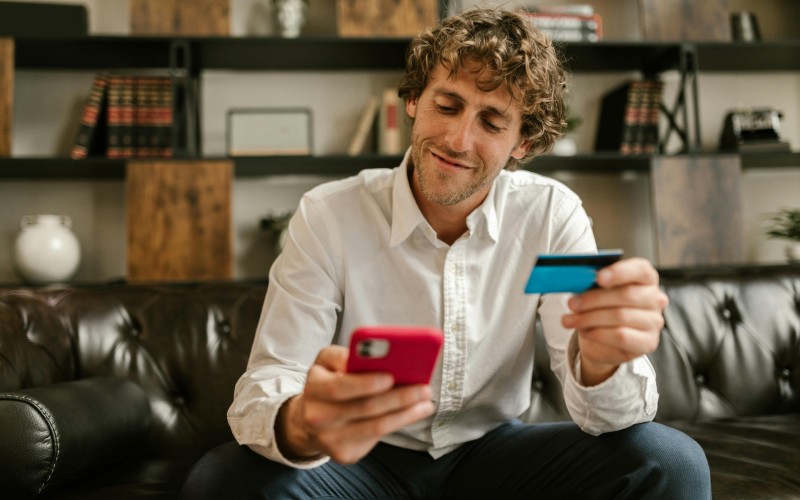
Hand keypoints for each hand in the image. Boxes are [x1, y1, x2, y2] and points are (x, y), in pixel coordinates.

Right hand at [275, 345, 434, 463]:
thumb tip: (370, 356)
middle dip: (399, 398)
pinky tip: (412, 414)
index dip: (366, 383)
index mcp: (314, 388)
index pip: (340, 387)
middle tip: (424, 389)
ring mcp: (330, 440)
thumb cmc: (326, 382)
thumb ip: (343, 355)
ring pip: (376, 427)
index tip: (391, 376)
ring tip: (426, 403)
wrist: (308, 420)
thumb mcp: (326, 362)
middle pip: (365, 408)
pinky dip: (398, 424)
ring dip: (406, 414)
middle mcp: (318, 417)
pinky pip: (376, 438)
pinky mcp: (344, 454)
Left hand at [561, 257, 668, 385]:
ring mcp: (654, 322)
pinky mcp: (648, 343)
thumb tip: (576, 278)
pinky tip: (585, 332)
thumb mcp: (594, 291)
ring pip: (621, 316)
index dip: (619, 272)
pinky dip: (598, 333)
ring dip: (590, 318)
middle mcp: (654, 299)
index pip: (641, 269)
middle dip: (594, 299)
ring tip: (571, 320)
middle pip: (626, 294)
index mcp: (645, 278)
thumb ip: (591, 282)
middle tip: (572, 304)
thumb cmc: (600, 308)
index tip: (598, 277)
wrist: (601, 340)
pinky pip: (621, 336)